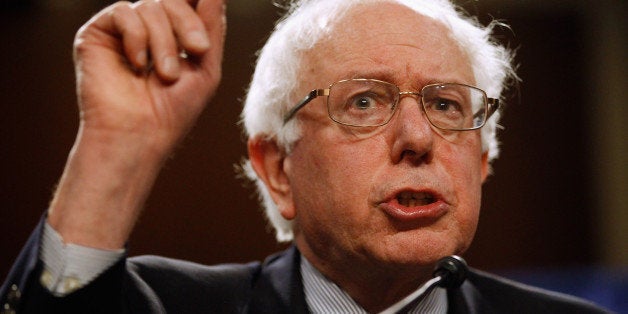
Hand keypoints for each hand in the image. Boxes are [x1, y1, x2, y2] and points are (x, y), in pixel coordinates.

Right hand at [75, 0, 224, 151]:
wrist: (140, 136)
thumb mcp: (206, 66)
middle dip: (189, 23)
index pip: (187, 3)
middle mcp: (147, 30)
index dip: (195, 3)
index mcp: (173, 37)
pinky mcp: (97, 34)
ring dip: (164, 41)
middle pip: (172, 0)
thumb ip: (211, 26)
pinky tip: (137, 65)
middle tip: (198, 50)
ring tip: (165, 74)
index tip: (202, 32)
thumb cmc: (173, 111)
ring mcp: (121, 31)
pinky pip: (123, 12)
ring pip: (150, 5)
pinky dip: (137, 37)